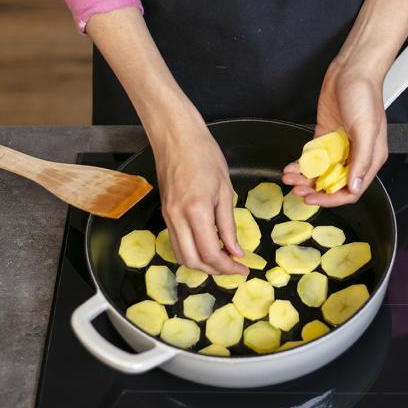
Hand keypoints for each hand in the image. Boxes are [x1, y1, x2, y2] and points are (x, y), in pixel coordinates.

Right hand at [86, 8, 246, 275]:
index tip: (243, 269)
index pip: (211, 253)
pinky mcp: (164, 212)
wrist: (176, 136)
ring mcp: (167, 216)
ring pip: (181, 255)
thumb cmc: (204, 154)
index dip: (228, 267)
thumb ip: (228, 224)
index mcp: (197, 211)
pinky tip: (208, 246)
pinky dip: (192, 251)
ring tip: (222, 260)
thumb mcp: (225, 189)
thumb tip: (235, 251)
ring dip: (202, 264)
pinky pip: (176, 241)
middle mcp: (177, 218)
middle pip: (193, 261)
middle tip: (234, 269)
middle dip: (215, 271)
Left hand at [280, 0, 407, 207]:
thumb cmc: (365, 96)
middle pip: (333, 184)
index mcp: (370, 158)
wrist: (352, 70)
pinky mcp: (325, 137)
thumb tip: (353, 186)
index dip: (332, 200)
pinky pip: (313, 158)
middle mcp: (355, 156)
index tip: (313, 199)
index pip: (351, 190)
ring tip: (289, 178)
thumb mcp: (366, 130)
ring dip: (305, 179)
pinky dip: (302, 164)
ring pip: (321, 173)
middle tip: (297, 190)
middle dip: (314, 191)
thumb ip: (360, 160)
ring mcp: (339, 147)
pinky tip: (291, 167)